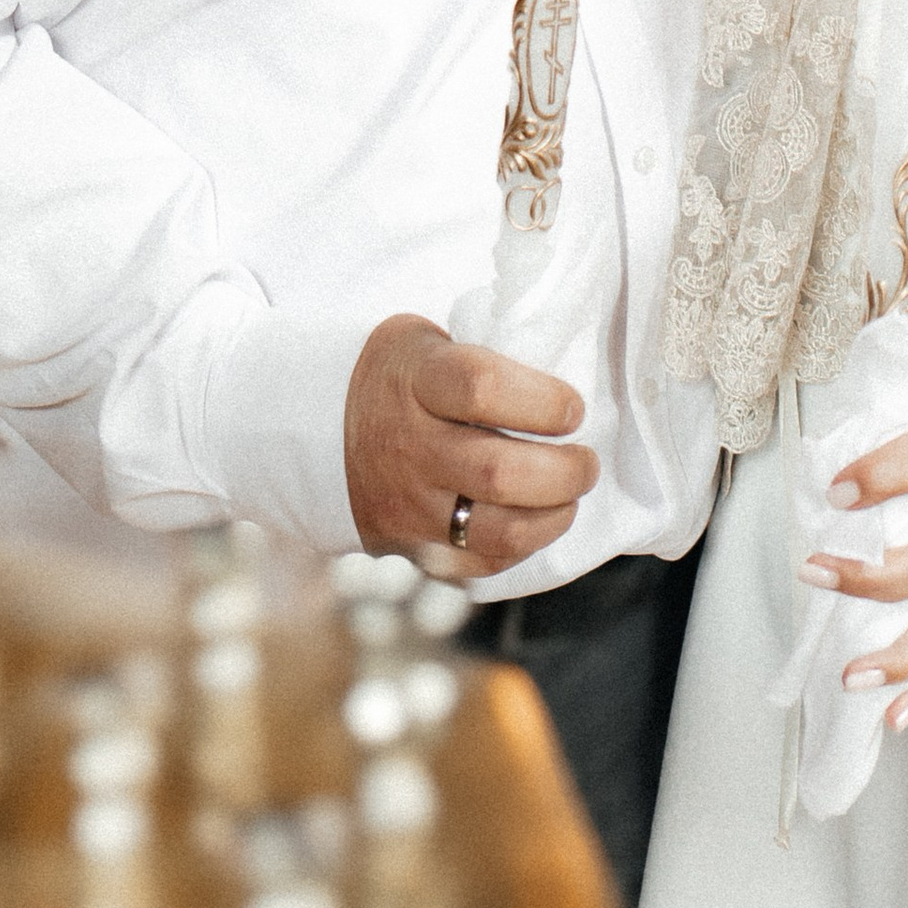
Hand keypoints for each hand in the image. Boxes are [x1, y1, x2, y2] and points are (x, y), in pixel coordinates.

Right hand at [343, 314, 598, 577]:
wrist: (322, 426)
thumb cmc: (404, 376)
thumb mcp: (431, 342)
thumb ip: (488, 356)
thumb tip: (569, 373)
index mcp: (417, 380)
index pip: (483, 389)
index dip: (543, 401)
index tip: (572, 408)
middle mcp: (410, 446)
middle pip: (499, 472)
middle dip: (564, 472)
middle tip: (585, 461)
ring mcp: (408, 506)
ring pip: (498, 531)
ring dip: (553, 516)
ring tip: (569, 496)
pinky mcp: (411, 550)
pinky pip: (482, 565)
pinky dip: (521, 547)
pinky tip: (535, 521)